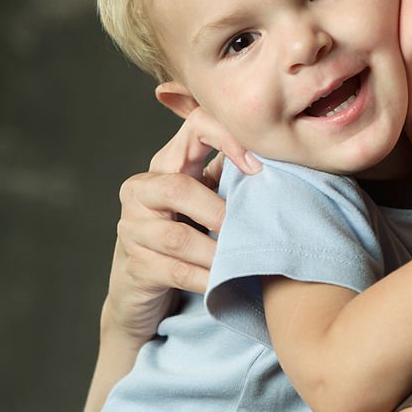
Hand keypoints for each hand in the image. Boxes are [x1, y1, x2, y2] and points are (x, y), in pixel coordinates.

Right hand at [104, 108, 258, 342]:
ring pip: (177, 237)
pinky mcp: (136, 267)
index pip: (196, 126)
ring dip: (217, 251)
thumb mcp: (207, 194)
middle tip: (251, 228)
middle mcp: (141, 190)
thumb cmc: (186, 231)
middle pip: (177, 188)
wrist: (143, 285)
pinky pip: (177, 272)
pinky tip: (227, 281)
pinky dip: (208, 278)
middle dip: (219, 211)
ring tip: (243, 259)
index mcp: (166, 163)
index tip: (259, 169)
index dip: (228, 139)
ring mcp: (133, 229)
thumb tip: (279, 158)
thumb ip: (230, 174)